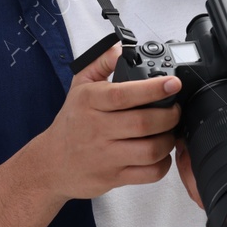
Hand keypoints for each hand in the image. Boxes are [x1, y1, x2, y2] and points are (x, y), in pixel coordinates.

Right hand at [25, 40, 183, 201]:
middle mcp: (97, 129)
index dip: (153, 89)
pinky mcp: (113, 177)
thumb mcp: (79, 87)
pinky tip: (161, 154)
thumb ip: (100, 63)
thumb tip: (119, 49)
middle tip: (175, 109)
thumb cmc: (71, 124)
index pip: (124, 94)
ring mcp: (106, 156)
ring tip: (169, 131)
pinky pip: (148, 173)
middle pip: (143, 123)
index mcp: (90, 102)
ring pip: (150, 150)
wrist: (51, 164)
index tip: (172, 83)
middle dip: (169, 115)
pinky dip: (162, 164)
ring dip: (168, 140)